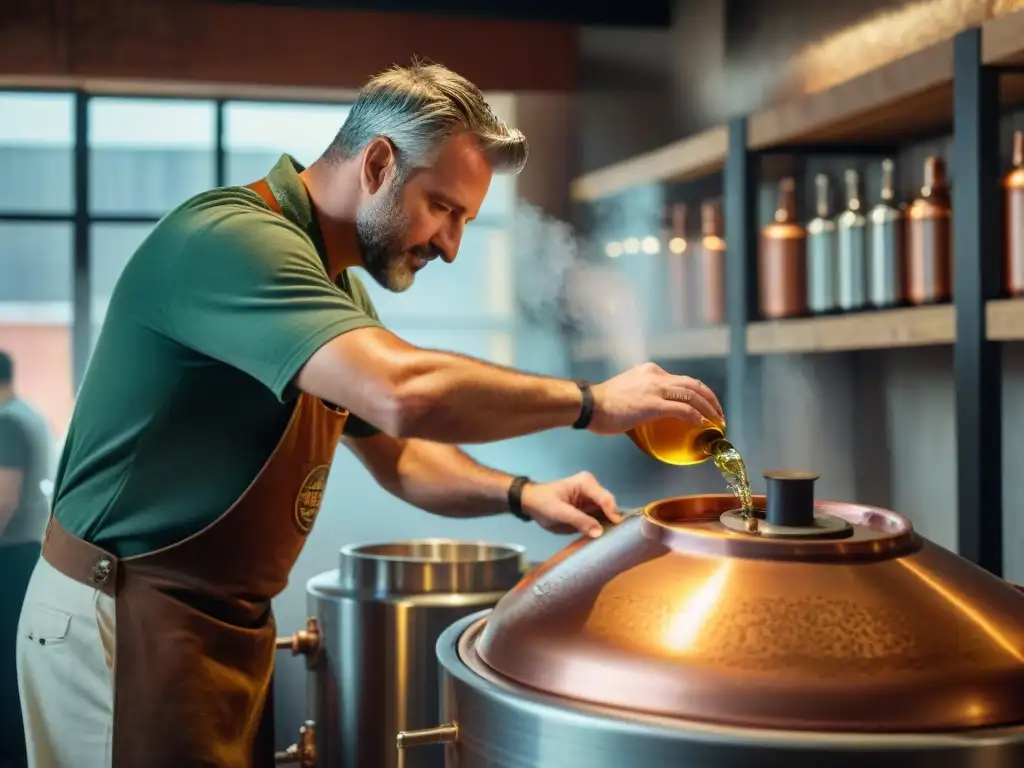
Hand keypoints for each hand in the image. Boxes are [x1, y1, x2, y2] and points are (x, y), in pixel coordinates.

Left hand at [520, 471, 622, 538]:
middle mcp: (593, 489)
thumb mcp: (559, 512)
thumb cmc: (543, 503)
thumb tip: (599, 532)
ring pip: (608, 514)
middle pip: (610, 506)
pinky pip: (601, 520)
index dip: (613, 514)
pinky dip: (603, 528)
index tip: (617, 530)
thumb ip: (579, 521)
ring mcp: (593, 500)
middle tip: (617, 538)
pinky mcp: (590, 510)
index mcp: (586, 483)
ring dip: (610, 526)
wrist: (531, 504)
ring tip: (614, 540)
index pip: (605, 499)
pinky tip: (605, 539)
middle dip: (613, 521)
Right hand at [588, 363, 724, 435]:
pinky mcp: (654, 404)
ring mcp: (655, 389)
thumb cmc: (602, 404)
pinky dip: (695, 416)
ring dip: (708, 408)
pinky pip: (683, 409)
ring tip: (716, 420)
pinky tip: (701, 424)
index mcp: (650, 371)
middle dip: (710, 398)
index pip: (680, 379)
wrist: (589, 405)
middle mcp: (656, 376)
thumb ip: (641, 395)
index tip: (703, 404)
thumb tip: (647, 411)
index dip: (697, 391)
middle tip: (718, 412)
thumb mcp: (626, 391)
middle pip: (692, 384)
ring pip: (692, 394)